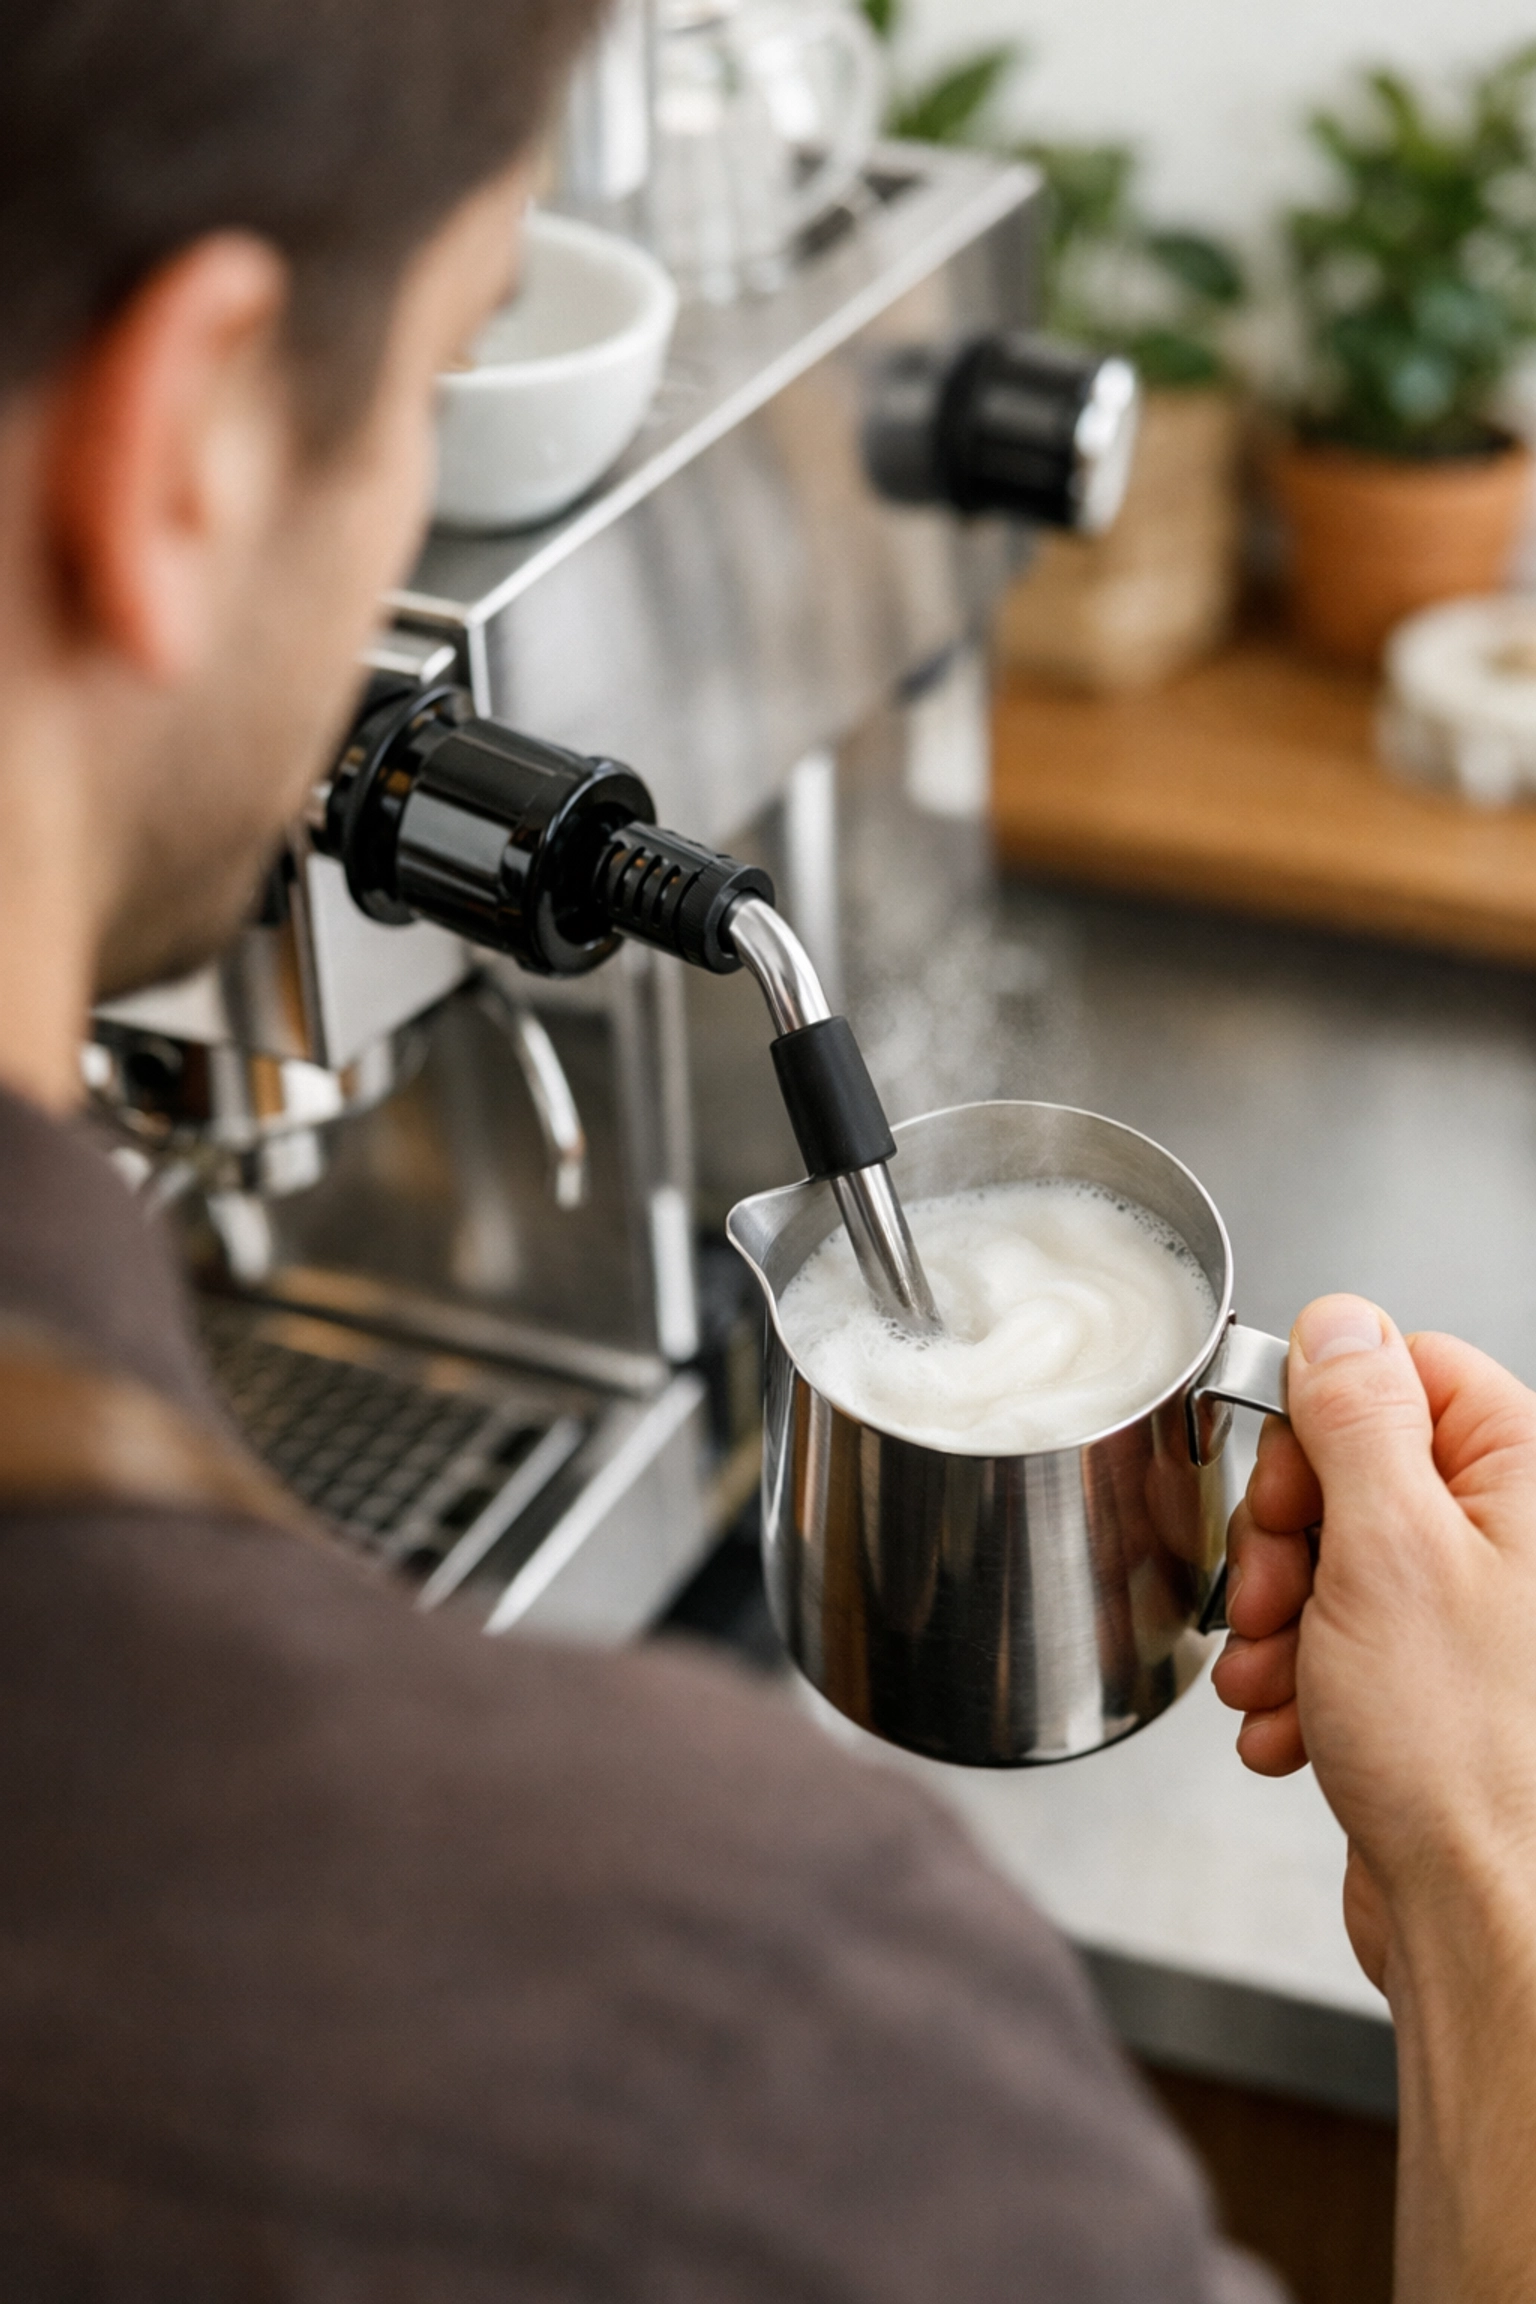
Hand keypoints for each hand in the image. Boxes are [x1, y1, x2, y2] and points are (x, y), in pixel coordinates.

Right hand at [1213, 1294, 1535, 2301]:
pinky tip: (1291, 1729)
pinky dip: (1295, 1679)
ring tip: (1274, 1682)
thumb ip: (1358, 1416)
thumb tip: (1338, 1321)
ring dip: (1277, 1623)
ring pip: (1333, 1559)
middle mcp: (1510, 1537)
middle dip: (1284, 1542)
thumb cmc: (1462, 1755)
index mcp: (1523, 1475)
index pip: (1403, 1370)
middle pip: (1356, 1467)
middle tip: (1272, 1601)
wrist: (1483, 1922)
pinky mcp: (1432, 1683)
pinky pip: (1338, 1640)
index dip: (1323, 1423)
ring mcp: (1471, 1614)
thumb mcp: (1386, 1549)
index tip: (1289, 1489)